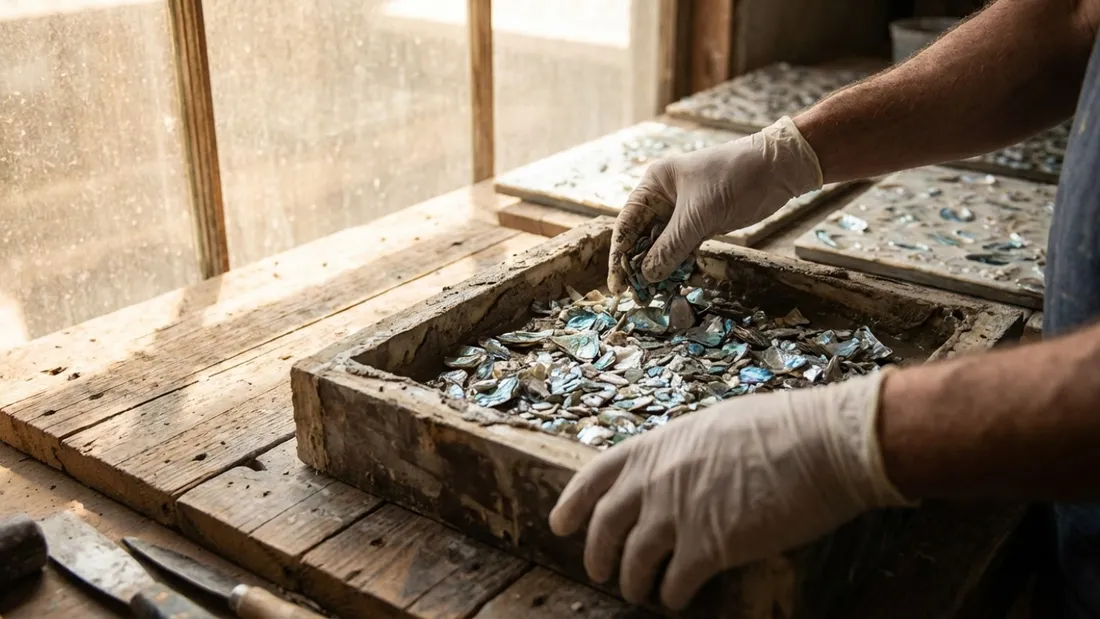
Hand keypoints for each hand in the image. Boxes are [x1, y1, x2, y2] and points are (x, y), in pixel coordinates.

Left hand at [548, 370, 912, 609]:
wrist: (821, 443)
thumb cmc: (780, 427)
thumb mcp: (713, 425)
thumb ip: (684, 452)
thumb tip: (678, 471)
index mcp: (656, 446)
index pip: (595, 475)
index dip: (573, 503)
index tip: (560, 524)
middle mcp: (656, 480)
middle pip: (605, 527)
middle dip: (597, 555)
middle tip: (598, 572)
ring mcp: (678, 515)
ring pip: (634, 562)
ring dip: (632, 583)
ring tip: (639, 593)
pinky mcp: (708, 548)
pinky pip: (674, 583)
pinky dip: (671, 596)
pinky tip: (677, 600)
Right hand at [608, 116, 822, 293]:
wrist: (778, 169)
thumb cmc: (734, 179)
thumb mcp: (699, 215)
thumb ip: (671, 247)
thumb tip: (647, 275)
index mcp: (654, 184)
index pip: (627, 224)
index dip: (620, 255)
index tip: (617, 283)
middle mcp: (663, 197)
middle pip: (641, 236)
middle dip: (637, 265)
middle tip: (636, 294)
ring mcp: (682, 211)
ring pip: (661, 245)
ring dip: (657, 268)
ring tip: (651, 294)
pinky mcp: (700, 223)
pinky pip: (681, 248)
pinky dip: (677, 264)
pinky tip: (672, 282)